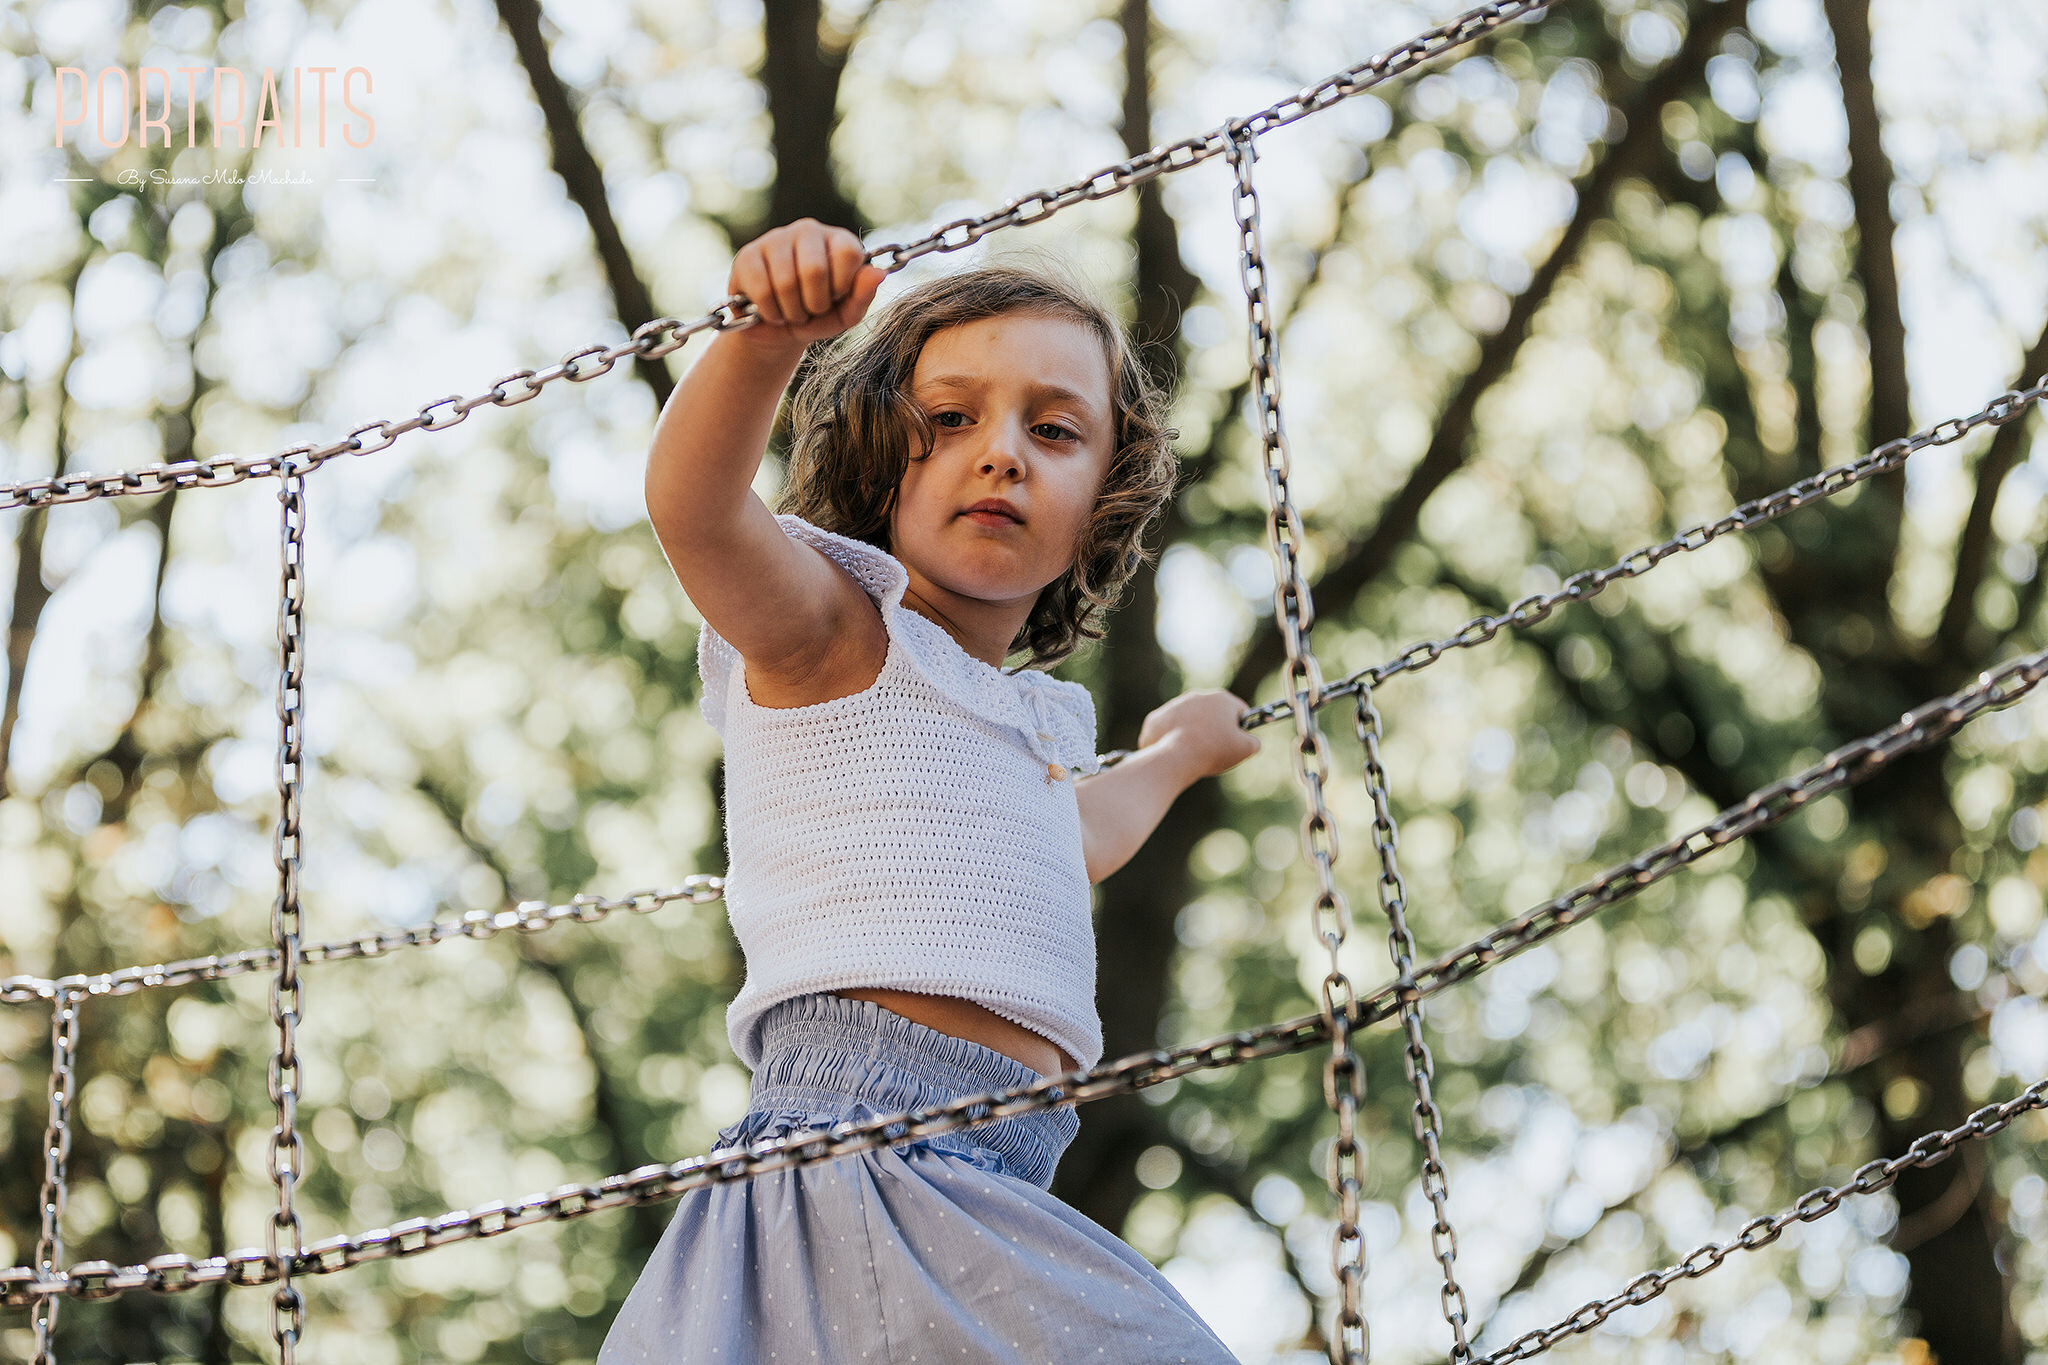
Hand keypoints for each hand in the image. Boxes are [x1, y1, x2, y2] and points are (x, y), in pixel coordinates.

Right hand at [728, 219, 885, 350]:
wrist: (777, 332)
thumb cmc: (817, 317)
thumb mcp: (845, 314)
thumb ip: (863, 295)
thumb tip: (877, 273)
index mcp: (838, 240)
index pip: (848, 253)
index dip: (842, 287)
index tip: (835, 298)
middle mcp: (808, 230)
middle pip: (814, 269)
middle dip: (814, 304)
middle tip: (811, 310)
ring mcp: (775, 239)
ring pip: (785, 282)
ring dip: (792, 312)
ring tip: (792, 312)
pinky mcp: (747, 255)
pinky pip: (761, 289)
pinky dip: (770, 312)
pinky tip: (771, 311)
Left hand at [1136, 689, 1259, 781]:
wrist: (1175, 757)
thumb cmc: (1213, 751)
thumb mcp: (1245, 749)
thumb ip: (1254, 742)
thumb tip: (1251, 742)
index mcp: (1221, 699)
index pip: (1238, 711)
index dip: (1241, 727)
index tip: (1236, 742)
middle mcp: (1196, 696)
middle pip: (1212, 714)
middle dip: (1215, 729)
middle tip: (1215, 750)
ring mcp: (1173, 706)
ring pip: (1188, 720)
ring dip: (1193, 733)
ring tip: (1194, 753)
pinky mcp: (1155, 719)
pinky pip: (1168, 729)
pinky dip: (1172, 739)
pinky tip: (1176, 753)